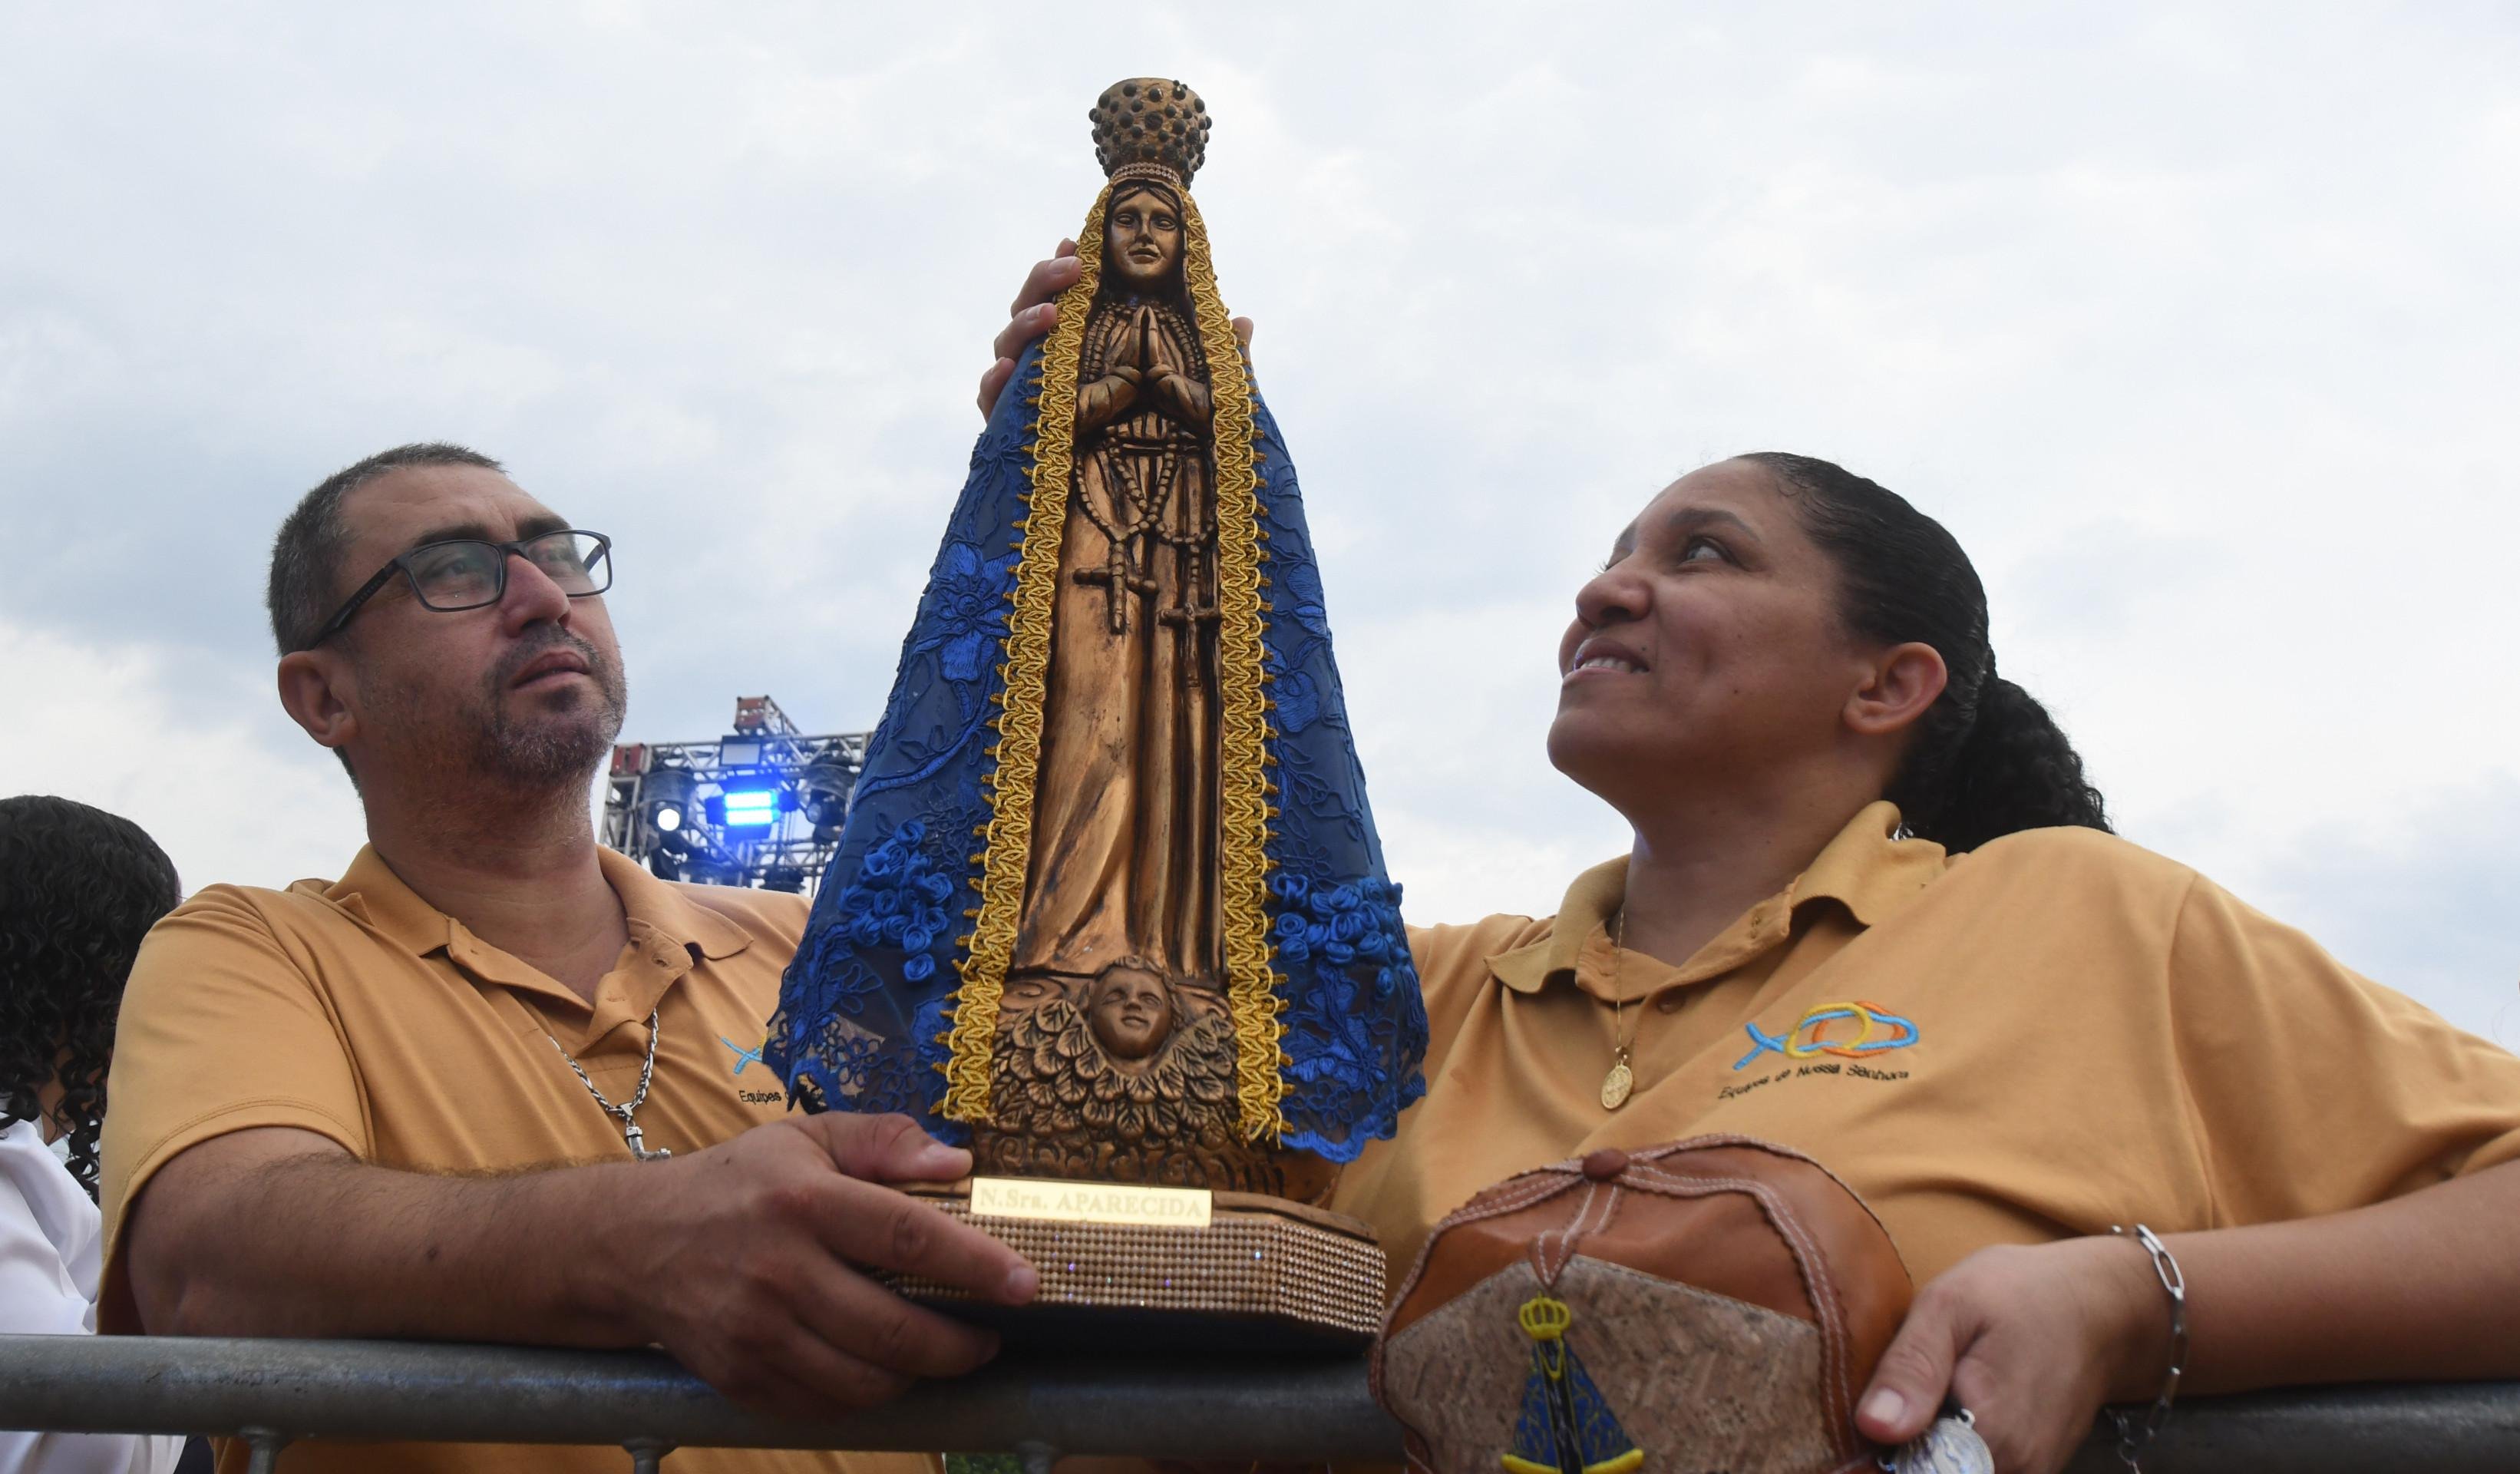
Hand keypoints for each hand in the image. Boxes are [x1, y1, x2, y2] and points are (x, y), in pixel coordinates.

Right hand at [620, 1112, 1037, 1417]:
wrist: (630, 1244)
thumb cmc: (735, 1184)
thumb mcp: (805, 1137)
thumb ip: (884, 1141)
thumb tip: (957, 1161)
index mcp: (803, 1199)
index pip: (907, 1237)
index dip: (975, 1266)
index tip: (1025, 1285)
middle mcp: (778, 1269)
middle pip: (892, 1329)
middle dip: (959, 1345)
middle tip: (989, 1337)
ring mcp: (754, 1331)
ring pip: (863, 1380)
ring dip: (918, 1376)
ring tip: (941, 1353)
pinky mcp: (738, 1377)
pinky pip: (824, 1406)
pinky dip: (865, 1396)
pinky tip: (882, 1370)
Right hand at [979, 240, 1256, 418]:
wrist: (1131, 511)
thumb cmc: (1156, 441)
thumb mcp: (1195, 398)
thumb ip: (1216, 361)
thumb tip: (1242, 322)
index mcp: (1082, 345)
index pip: (1066, 295)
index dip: (1065, 266)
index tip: (1077, 244)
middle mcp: (1048, 363)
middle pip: (1031, 309)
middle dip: (1044, 282)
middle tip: (1071, 269)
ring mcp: (1026, 394)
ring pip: (1008, 347)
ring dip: (1023, 325)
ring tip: (1048, 317)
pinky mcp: (1011, 429)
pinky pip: (991, 401)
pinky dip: (994, 383)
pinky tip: (1010, 373)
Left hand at [1856, 1238, 2166, 1473]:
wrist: (2103, 1306)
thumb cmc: (2022, 1294)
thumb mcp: (1952, 1305)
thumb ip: (1912, 1367)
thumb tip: (1872, 1426)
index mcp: (1988, 1432)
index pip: (1911, 1472)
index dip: (1878, 1455)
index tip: (1866, 1427)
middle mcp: (2015, 1468)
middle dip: (1903, 1449)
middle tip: (1905, 1395)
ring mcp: (2029, 1473)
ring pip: (1953, 1471)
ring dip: (1928, 1448)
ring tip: (1930, 1397)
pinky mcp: (2033, 1469)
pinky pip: (1978, 1468)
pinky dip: (1953, 1448)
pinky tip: (1951, 1410)